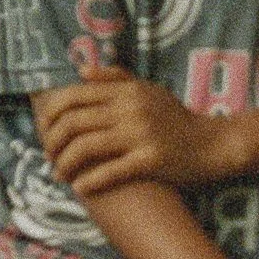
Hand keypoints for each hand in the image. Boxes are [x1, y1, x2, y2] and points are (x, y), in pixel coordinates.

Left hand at [41, 70, 245, 195]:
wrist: (213, 144)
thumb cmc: (177, 119)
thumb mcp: (149, 90)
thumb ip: (115, 78)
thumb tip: (81, 70)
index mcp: (127, 90)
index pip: (73, 96)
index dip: (50, 115)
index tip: (44, 131)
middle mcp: (131, 109)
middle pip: (74, 122)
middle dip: (53, 143)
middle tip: (50, 157)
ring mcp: (141, 134)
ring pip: (86, 147)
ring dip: (65, 164)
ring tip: (60, 175)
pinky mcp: (151, 160)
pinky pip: (110, 171)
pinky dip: (90, 182)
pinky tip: (81, 188)